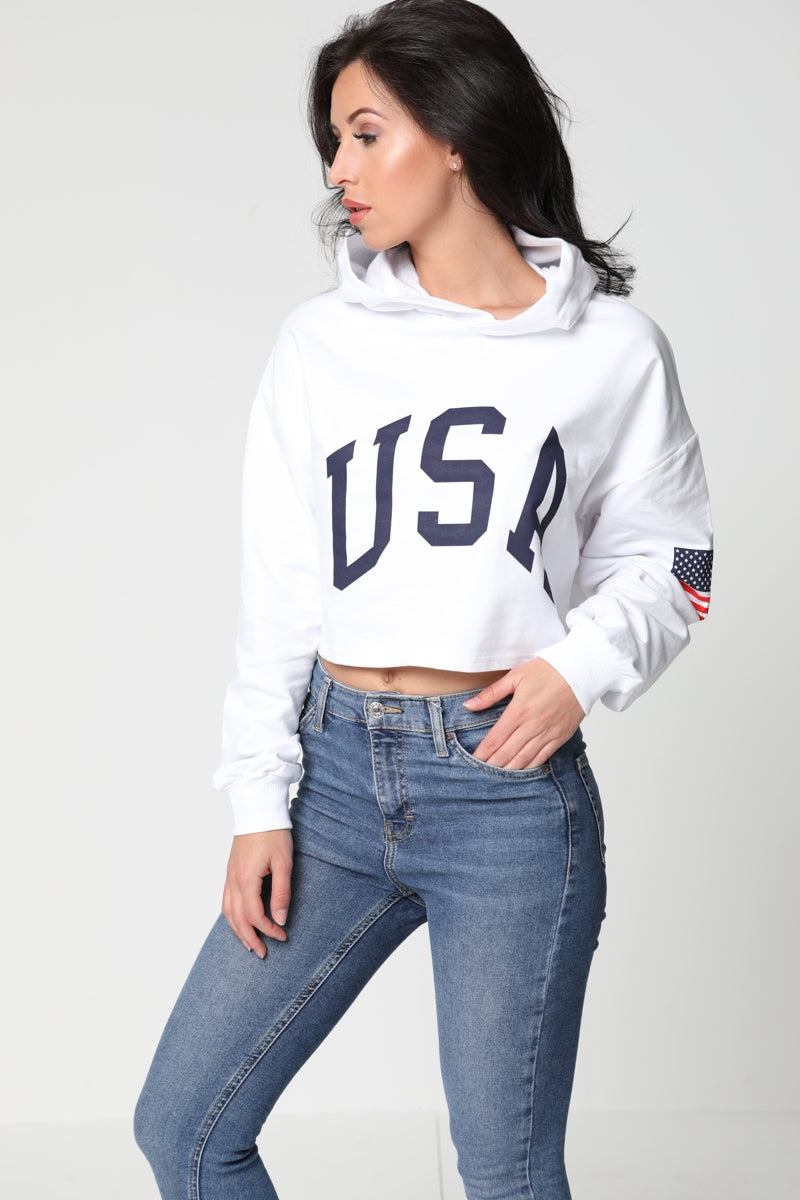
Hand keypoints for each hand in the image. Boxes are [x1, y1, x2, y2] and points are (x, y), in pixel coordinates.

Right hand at [222, 829, 293, 957]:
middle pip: (237, 919)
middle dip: (250, 938)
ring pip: (227, 912)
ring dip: (237, 930)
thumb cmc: (273, 833)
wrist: (257, 809)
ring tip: (249, 943)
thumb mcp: (284, 863)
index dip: (268, 930)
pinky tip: (239, 921)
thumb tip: (280, 919)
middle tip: (262, 953)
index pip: (254, 915)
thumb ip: (282, 893)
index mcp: (246, 879)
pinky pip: (225, 900)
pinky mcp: (230, 871)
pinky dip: (231, 916)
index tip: (282, 936)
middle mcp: (233, 880)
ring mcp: (229, 876)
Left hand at [463, 659, 583, 768]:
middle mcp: (532, 726)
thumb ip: (491, 694)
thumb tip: (469, 705)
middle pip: (507, 754)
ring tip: (495, 778)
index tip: (472, 761)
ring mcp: (547, 733)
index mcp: (518, 711)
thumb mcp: (515, 676)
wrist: (581, 672)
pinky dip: (529, 767)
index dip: (482, 753)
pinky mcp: (560, 737)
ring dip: (508, 770)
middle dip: (491, 765)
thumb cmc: (548, 670)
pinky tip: (519, 771)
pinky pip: (542, 758)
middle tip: (480, 774)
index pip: (495, 739)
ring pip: (523, 760)